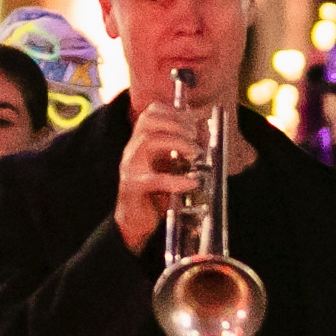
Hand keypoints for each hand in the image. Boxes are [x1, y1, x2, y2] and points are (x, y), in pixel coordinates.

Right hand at [112, 94, 203, 251]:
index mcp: (140, 142)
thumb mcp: (170, 166)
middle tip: (195, 137)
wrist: (133, 222)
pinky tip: (191, 182)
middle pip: (149, 120)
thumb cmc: (154, 193)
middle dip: (177, 123)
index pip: (151, 112)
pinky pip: (154, 179)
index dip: (174, 112)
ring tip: (195, 154)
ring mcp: (130, 168)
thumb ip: (182, 150)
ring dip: (178, 143)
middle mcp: (133, 150)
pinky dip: (176, 179)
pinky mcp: (132, 188)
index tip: (194, 122)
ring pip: (149, 141)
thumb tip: (205, 135)